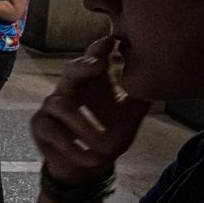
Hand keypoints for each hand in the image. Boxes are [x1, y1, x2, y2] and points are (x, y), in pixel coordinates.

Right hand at [30, 36, 150, 184]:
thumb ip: (141, 94)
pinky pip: (52, 132)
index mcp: (92, 80)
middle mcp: (70, 88)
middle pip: (70, 70)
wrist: (91, 162)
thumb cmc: (111, 131)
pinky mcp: (40, 126)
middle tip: (99, 65)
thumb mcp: (130, 114)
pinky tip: (91, 158)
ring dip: (84, 125)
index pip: (94, 58)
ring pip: (61, 106)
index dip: (99, 49)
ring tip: (104, 145)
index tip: (110, 41)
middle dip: (84, 66)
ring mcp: (51, 106)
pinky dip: (73, 147)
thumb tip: (162, 75)